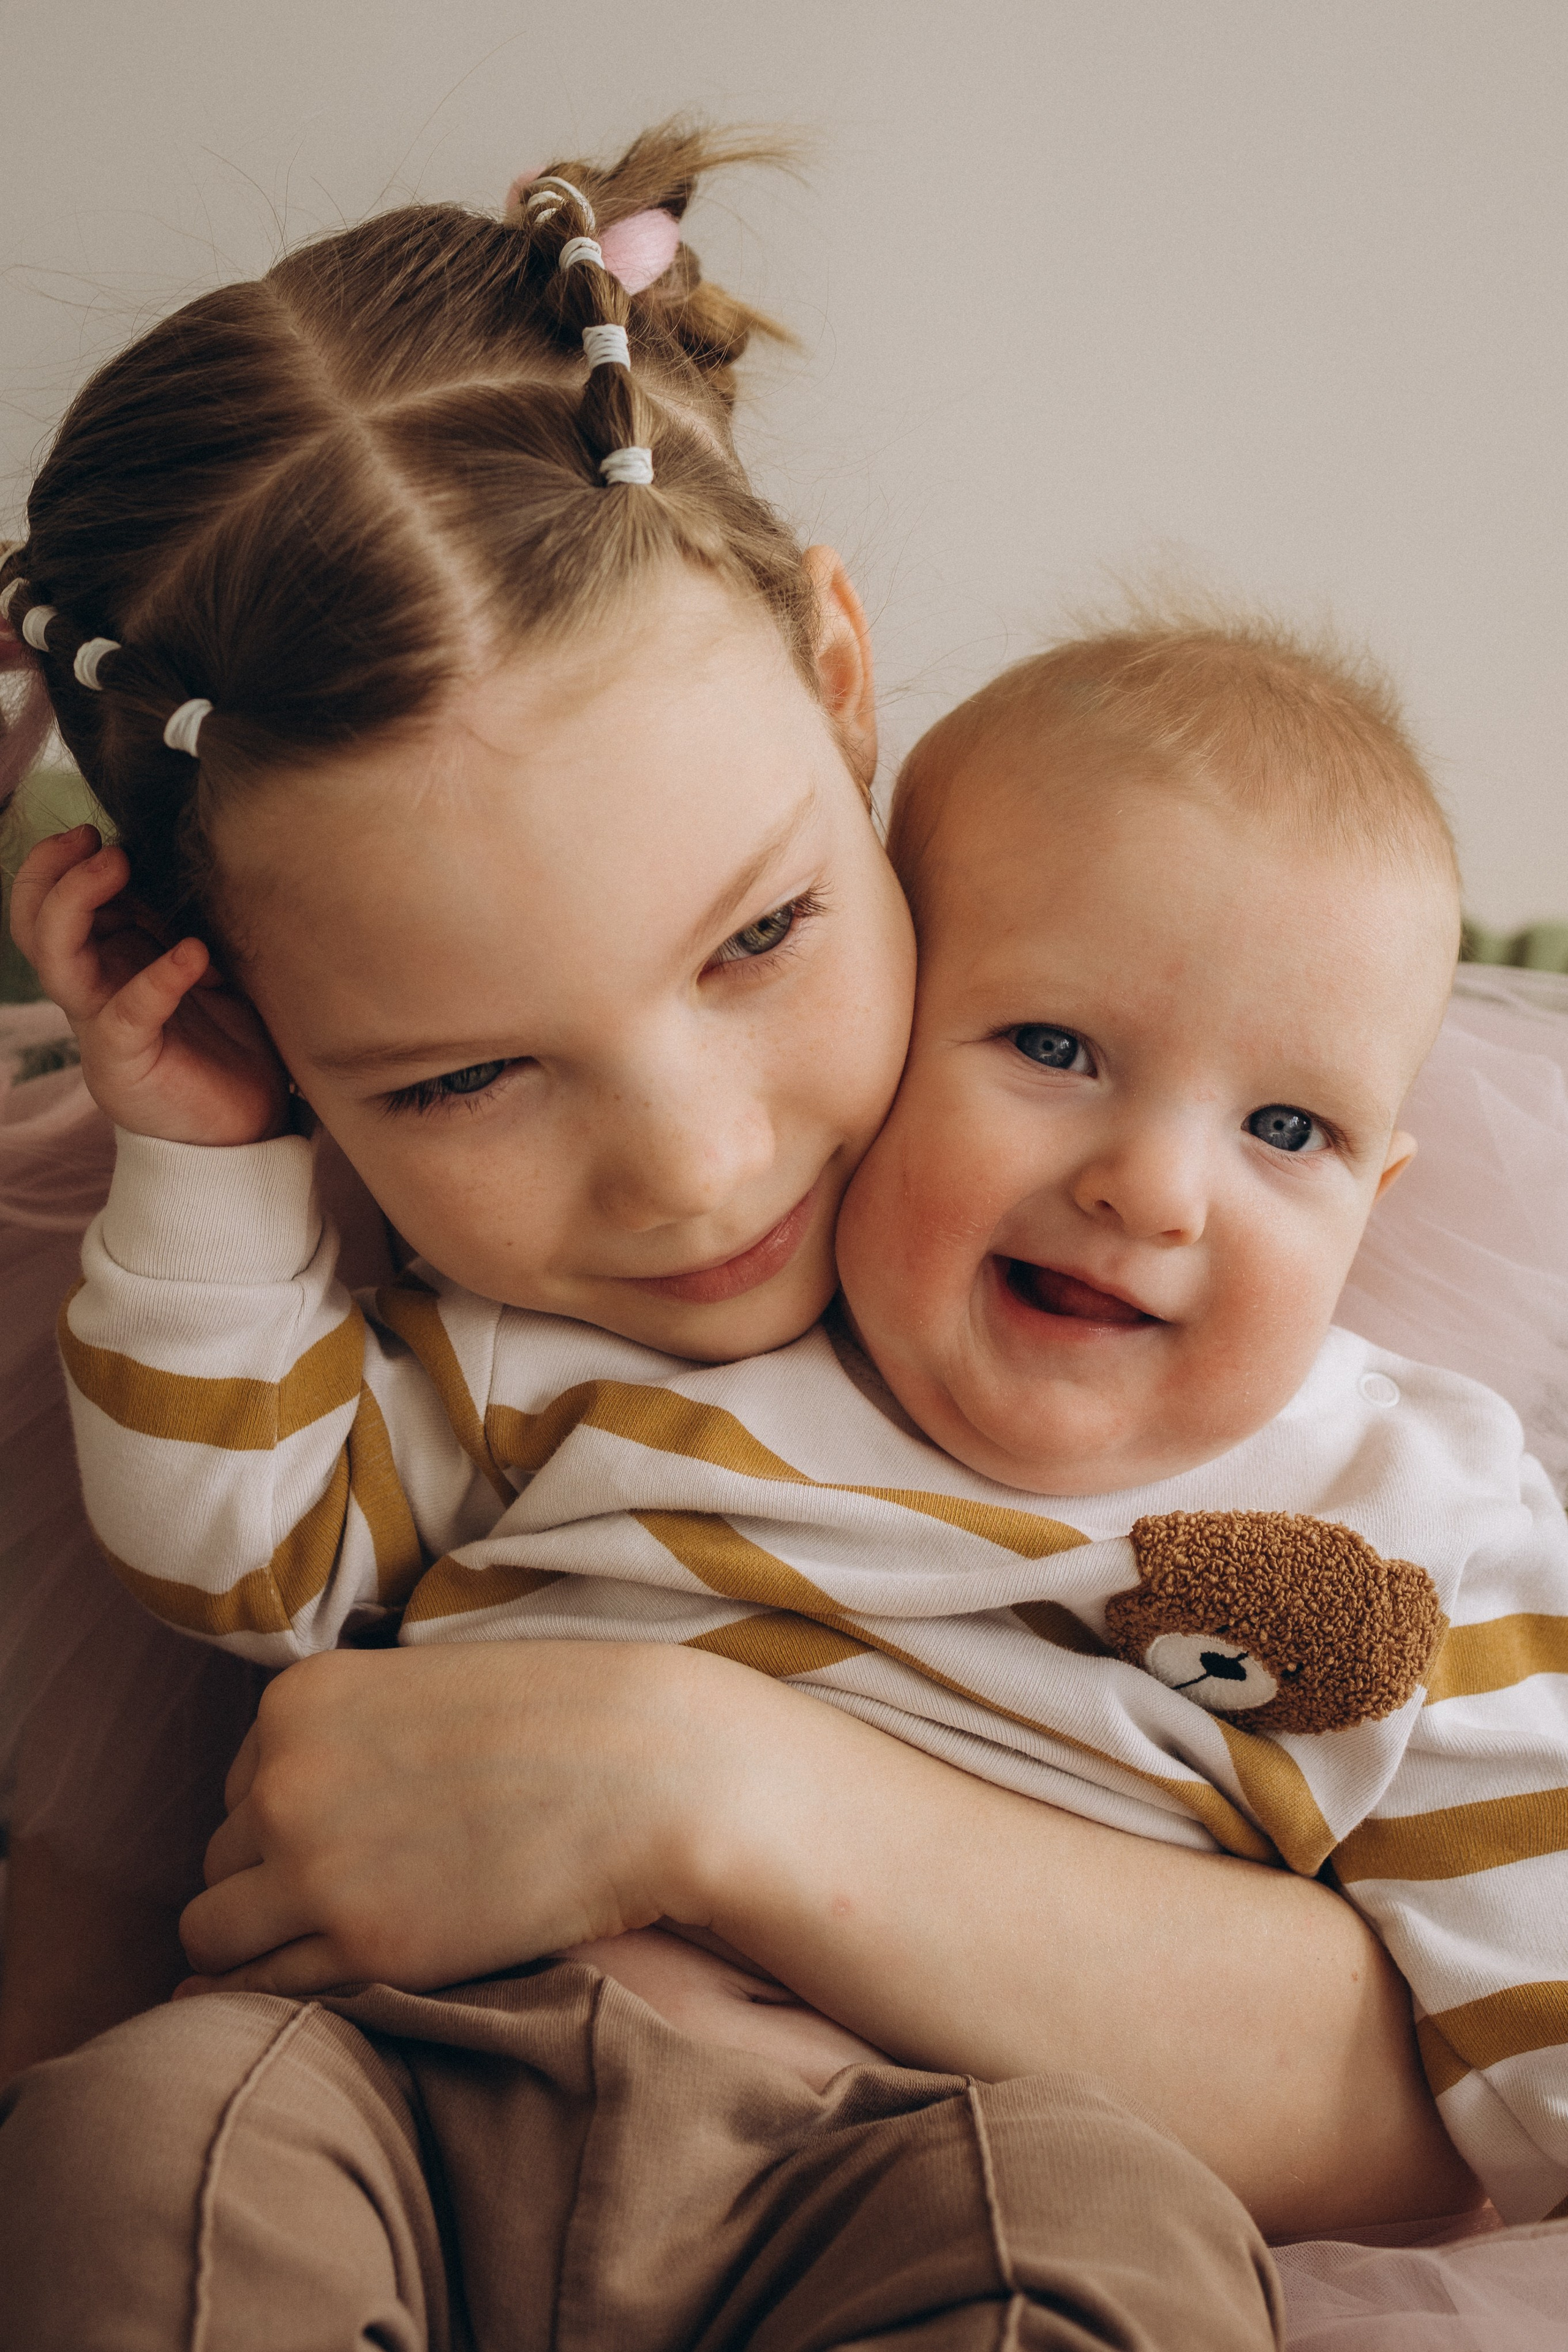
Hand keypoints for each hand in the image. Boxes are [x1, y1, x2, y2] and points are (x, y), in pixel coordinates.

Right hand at [9, 828, 288, 1143]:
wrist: (246, 1127)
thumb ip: (183, 921)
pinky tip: (192, 953)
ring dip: (77, 902)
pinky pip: (127, 1012)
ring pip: (57, 959)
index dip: (63, 862)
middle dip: (53, 873)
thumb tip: (186, 865)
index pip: (53, 905)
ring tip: (119, 866)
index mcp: (107, 961)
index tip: (100, 830)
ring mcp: (102, 1026)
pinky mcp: (128, 1062)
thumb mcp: (206, 966)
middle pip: (36, 925)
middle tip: (97, 841)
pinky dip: (157, 976)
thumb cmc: (230, 1042)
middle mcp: (94, 989)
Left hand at [177, 1643, 722, 1997]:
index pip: (242, 1783)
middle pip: (221, 1858)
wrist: (653, 1773)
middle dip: (271, 1880)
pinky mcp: (362, 1947)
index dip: (290, 1818)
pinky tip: (334, 1984)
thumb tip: (295, 1802)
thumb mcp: (427, 1691)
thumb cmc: (561, 1722)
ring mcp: (313, 1867)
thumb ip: (352, 1735)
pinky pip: (262, 1989)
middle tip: (358, 1893)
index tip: (356, 1834)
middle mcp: (282, 1780)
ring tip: (341, 1944)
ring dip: (262, 1942)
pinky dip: (280, 1993)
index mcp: (297, 1702)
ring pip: (213, 1931)